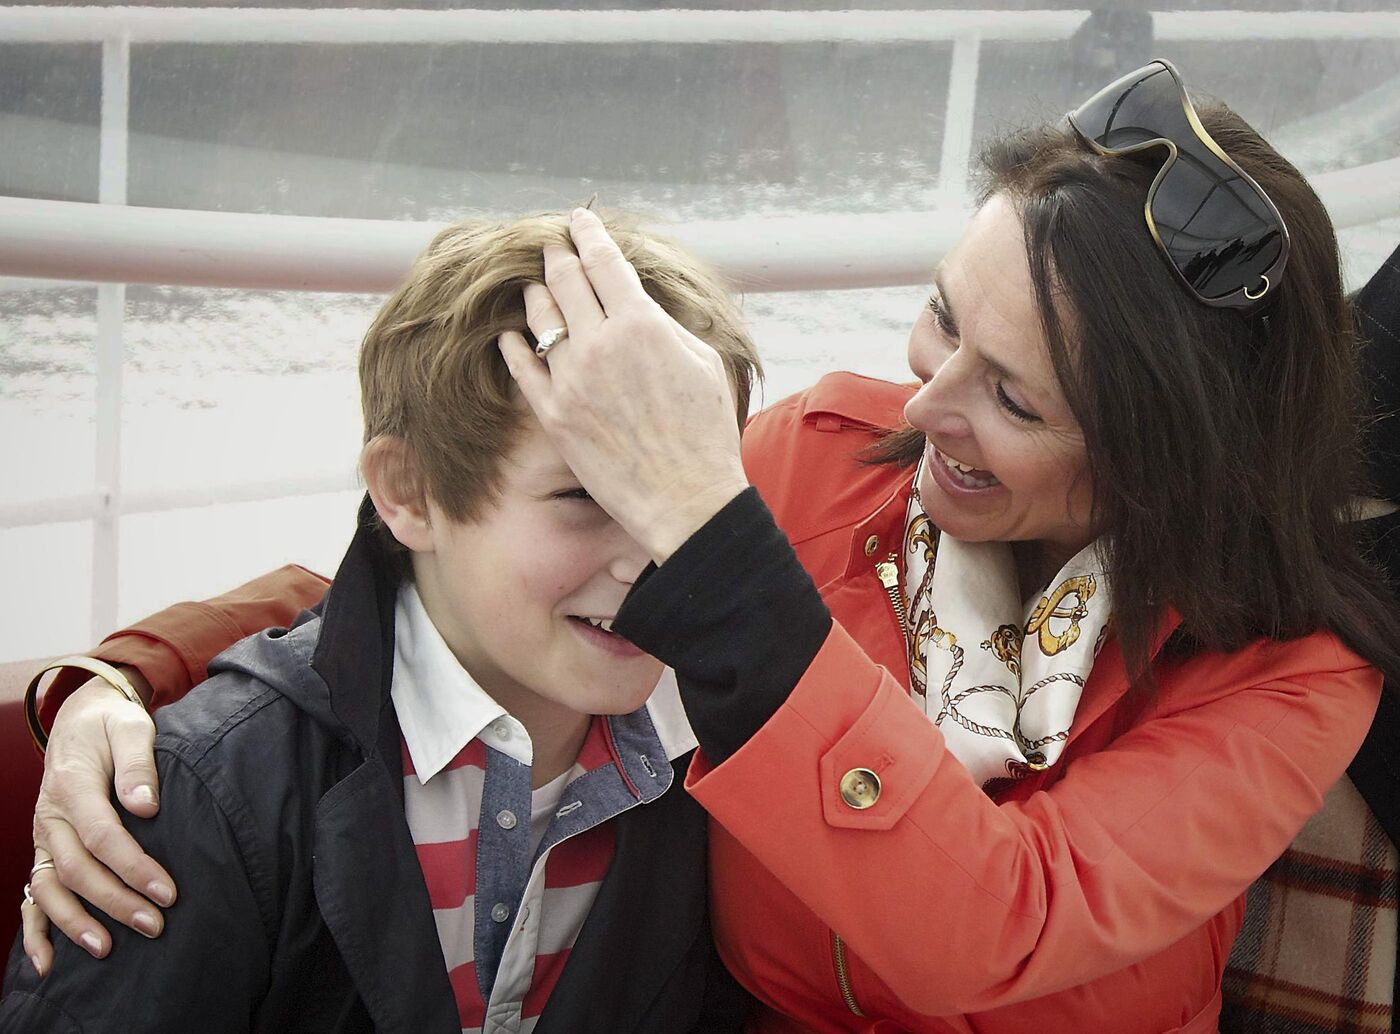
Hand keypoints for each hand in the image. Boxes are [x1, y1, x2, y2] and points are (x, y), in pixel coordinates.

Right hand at [24, 673, 174, 969]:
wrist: (82, 720)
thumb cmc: (114, 726)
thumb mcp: (131, 728)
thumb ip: (138, 763)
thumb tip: (146, 806)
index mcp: (73, 787)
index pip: (103, 836)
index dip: (134, 867)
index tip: (168, 892)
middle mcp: (51, 817)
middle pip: (77, 869)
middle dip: (115, 901)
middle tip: (155, 925)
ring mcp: (43, 837)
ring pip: (49, 888)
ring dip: (76, 922)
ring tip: (107, 950)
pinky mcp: (44, 850)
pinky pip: (31, 895)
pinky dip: (36, 931)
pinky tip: (49, 964)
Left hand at [498, 208, 749, 561]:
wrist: (686, 498)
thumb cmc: (706, 432)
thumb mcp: (702, 362)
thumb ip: (665, 325)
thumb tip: (637, 304)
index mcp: (642, 323)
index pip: (604, 261)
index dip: (588, 233)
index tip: (579, 220)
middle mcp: (600, 343)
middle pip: (563, 280)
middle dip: (556, 255)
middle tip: (550, 245)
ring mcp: (571, 379)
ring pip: (538, 318)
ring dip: (534, 293)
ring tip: (533, 284)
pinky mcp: (554, 414)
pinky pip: (522, 368)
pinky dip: (514, 346)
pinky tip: (510, 335)